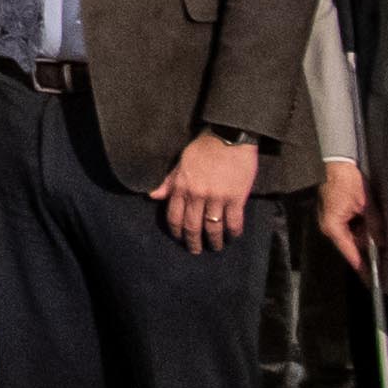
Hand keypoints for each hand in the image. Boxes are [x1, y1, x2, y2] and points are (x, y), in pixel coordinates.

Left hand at [149, 133, 262, 252]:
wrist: (228, 136)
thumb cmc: (203, 147)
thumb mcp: (180, 163)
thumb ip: (168, 183)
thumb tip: (151, 196)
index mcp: (181, 187)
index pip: (174, 217)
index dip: (176, 232)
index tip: (180, 239)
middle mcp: (197, 195)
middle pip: (192, 227)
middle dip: (193, 242)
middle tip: (196, 251)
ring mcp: (217, 198)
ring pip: (213, 228)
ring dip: (214, 241)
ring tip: (216, 247)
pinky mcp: (236, 197)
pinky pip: (234, 222)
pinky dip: (233, 232)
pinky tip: (233, 236)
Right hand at [314, 161, 371, 275]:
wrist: (337, 164)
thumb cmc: (348, 183)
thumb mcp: (366, 205)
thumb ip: (374, 225)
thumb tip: (382, 243)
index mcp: (334, 227)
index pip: (350, 253)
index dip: (362, 267)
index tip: (370, 280)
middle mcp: (330, 227)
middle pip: (351, 245)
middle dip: (367, 248)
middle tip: (384, 254)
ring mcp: (331, 221)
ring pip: (352, 236)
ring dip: (365, 236)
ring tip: (378, 232)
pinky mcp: (334, 214)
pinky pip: (349, 228)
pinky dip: (360, 228)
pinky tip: (371, 224)